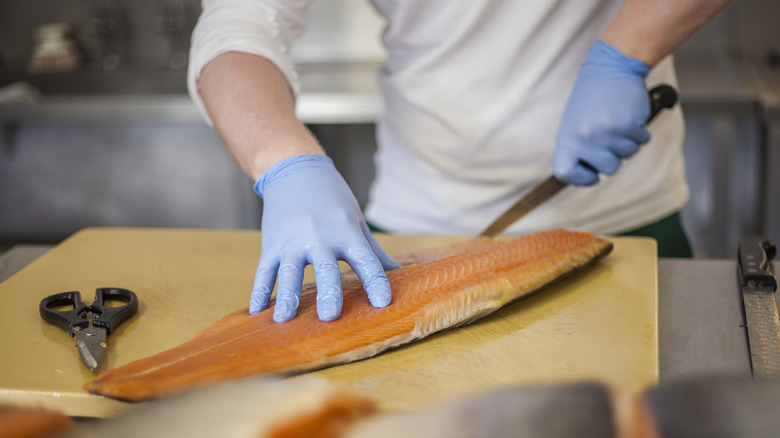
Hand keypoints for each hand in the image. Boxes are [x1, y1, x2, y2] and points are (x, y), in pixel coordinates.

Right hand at [250, 154, 400, 321]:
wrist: (295, 171)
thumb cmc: (333, 199)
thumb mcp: (357, 221)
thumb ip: (373, 251)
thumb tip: (399, 272)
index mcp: (346, 232)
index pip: (365, 260)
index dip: (375, 282)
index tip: (383, 304)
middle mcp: (319, 237)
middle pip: (325, 269)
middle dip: (328, 292)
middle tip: (330, 316)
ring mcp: (292, 241)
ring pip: (289, 272)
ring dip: (286, 296)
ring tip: (284, 320)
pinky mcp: (271, 245)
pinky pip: (264, 271)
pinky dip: (259, 291)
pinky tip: (257, 312)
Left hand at [552, 39, 651, 185]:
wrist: (610, 66)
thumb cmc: (592, 97)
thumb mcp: (574, 123)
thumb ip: (578, 147)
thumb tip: (586, 174)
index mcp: (567, 137)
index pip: (565, 172)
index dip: (580, 179)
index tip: (591, 174)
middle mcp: (585, 137)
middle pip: (608, 169)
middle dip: (615, 157)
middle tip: (612, 139)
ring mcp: (607, 131)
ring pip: (627, 154)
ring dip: (629, 142)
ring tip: (619, 122)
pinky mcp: (629, 123)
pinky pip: (641, 140)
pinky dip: (641, 131)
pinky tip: (630, 116)